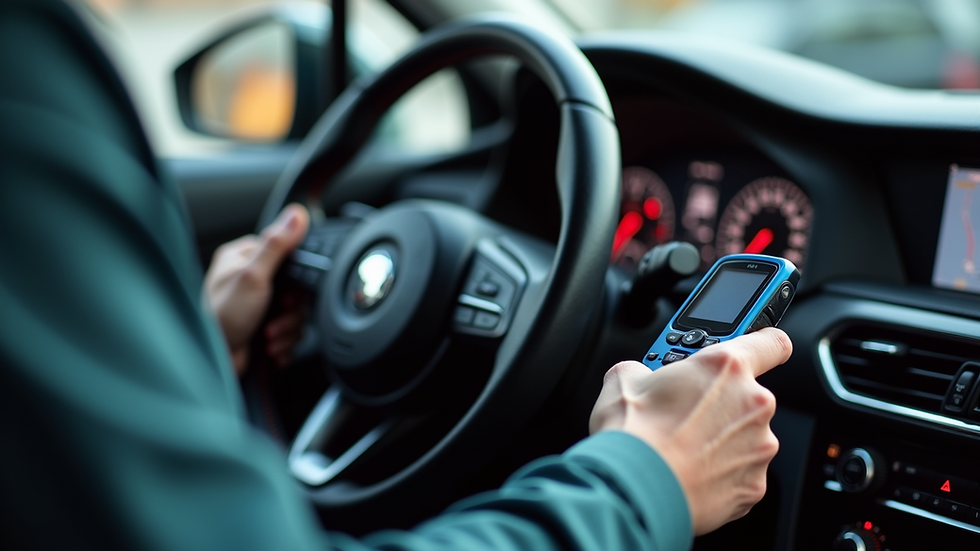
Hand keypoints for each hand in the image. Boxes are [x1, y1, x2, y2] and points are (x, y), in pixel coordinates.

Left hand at [204, 204, 309, 374]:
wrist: (211, 363)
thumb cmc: (219, 318)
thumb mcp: (251, 276)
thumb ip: (277, 244)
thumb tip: (296, 214)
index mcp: (243, 257)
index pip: (287, 254)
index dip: (295, 277)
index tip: (287, 292)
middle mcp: (250, 279)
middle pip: (296, 288)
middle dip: (290, 312)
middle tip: (275, 319)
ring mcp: (257, 305)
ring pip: (295, 313)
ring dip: (287, 330)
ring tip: (268, 338)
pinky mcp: (263, 328)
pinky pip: (290, 333)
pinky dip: (284, 344)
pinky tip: (271, 348)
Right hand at [589, 328, 791, 535]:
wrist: (633, 490)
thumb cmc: (634, 435)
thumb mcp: (623, 379)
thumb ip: (644, 369)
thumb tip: (639, 376)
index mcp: (726, 368)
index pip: (771, 343)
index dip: (764, 345)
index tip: (760, 350)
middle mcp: (753, 404)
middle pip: (749, 397)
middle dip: (721, 404)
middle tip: (686, 414)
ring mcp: (758, 447)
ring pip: (746, 437)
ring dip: (722, 441)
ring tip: (683, 450)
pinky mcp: (754, 485)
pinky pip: (742, 473)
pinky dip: (722, 474)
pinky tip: (691, 474)